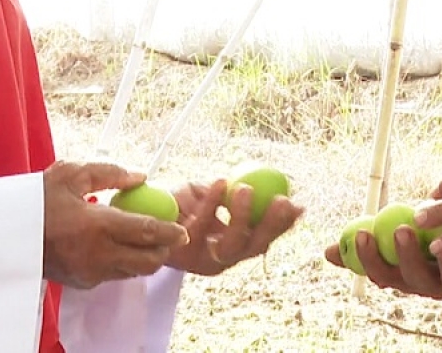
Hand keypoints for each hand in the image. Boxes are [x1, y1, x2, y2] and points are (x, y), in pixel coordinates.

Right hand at [40, 161, 188, 288]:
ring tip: (144, 239)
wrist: (6, 235)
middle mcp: (98, 254)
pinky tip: (117, 245)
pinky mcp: (84, 282)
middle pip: (147, 261)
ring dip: (145, 258)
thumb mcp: (70, 174)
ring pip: (133, 271)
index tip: (182, 229)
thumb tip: (140, 177)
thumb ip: (109, 173)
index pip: (146, 232)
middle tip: (168, 236)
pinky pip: (114, 274)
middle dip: (164, 251)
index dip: (170, 232)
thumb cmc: (38, 200)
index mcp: (97, 225)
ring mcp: (91, 272)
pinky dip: (124, 262)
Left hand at [165, 179, 303, 275]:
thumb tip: (283, 187)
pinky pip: (202, 225)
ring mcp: (202, 259)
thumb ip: (244, 196)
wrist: (143, 211)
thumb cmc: (184, 202)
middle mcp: (222, 260)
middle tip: (281, 199)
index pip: (265, 239)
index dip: (284, 226)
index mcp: (234, 248)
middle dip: (271, 226)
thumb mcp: (216, 197)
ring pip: (231, 244)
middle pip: (254, 247)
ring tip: (245, 188)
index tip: (298, 206)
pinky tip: (220, 182)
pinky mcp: (181, 252)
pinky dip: (213, 203)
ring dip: (242, 216)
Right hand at [322, 217, 441, 298]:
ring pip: (440, 278)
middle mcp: (428, 285)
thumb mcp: (401, 232)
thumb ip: (370, 240)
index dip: (367, 259)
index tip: (360, 234)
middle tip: (395, 231)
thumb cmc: (436, 232)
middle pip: (407, 281)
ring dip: (431, 256)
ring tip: (419, 229)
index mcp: (404, 276)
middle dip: (400, 258)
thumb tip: (326, 253)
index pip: (379, 274)